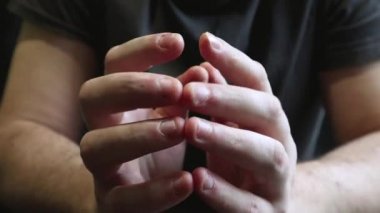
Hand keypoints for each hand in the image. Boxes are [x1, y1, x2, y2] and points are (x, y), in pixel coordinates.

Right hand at [78, 33, 217, 211]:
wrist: (134, 195)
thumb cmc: (156, 146)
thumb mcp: (171, 115)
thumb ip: (184, 95)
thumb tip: (203, 71)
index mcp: (116, 102)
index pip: (114, 63)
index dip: (141, 50)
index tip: (178, 42)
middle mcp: (100, 128)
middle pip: (91, 95)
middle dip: (133, 87)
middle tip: (175, 89)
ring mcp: (101, 167)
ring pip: (97, 145)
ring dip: (140, 135)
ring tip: (181, 129)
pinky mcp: (111, 203)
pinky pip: (123, 199)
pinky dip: (155, 190)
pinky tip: (187, 180)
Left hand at [182, 33, 297, 211]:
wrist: (270, 209)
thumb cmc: (243, 161)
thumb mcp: (234, 127)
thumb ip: (221, 99)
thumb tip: (205, 64)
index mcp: (268, 119)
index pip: (258, 82)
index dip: (234, 61)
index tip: (205, 42)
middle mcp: (280, 143)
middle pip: (268, 113)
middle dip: (230, 99)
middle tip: (191, 92)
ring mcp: (278, 181)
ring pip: (266, 156)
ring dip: (228, 139)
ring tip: (192, 129)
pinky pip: (250, 206)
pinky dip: (224, 192)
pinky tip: (198, 178)